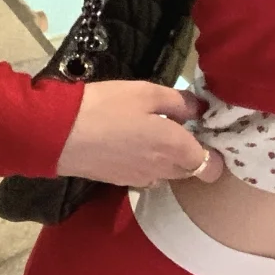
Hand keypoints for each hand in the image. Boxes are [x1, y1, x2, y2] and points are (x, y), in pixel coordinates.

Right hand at [55, 80, 224, 187]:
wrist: (59, 134)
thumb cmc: (107, 106)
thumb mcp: (147, 92)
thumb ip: (179, 102)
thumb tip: (200, 110)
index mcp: (174, 148)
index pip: (210, 167)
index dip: (215, 156)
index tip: (208, 136)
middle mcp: (162, 170)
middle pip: (190, 171)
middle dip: (192, 155)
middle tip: (183, 128)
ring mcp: (140, 179)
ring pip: (167, 175)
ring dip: (169, 160)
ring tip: (156, 134)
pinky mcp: (120, 182)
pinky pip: (146, 176)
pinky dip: (148, 164)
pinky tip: (134, 144)